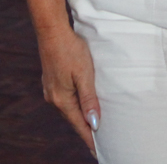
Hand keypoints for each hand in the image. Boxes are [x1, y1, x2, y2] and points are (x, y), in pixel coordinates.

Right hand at [37, 24, 99, 155]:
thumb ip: (89, 99)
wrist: (52, 32)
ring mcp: (51, 89)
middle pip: (73, 118)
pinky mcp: (52, 81)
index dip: (90, 137)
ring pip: (69, 108)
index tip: (98, 151)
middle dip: (86, 129)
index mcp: (62, 100)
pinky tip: (81, 104)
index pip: (79, 124)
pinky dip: (75, 105)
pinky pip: (66, 99)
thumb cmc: (71, 50)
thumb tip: (93, 123)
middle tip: (99, 141)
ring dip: (80, 116)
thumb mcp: (84, 74)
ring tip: (92, 124)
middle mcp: (54, 98)